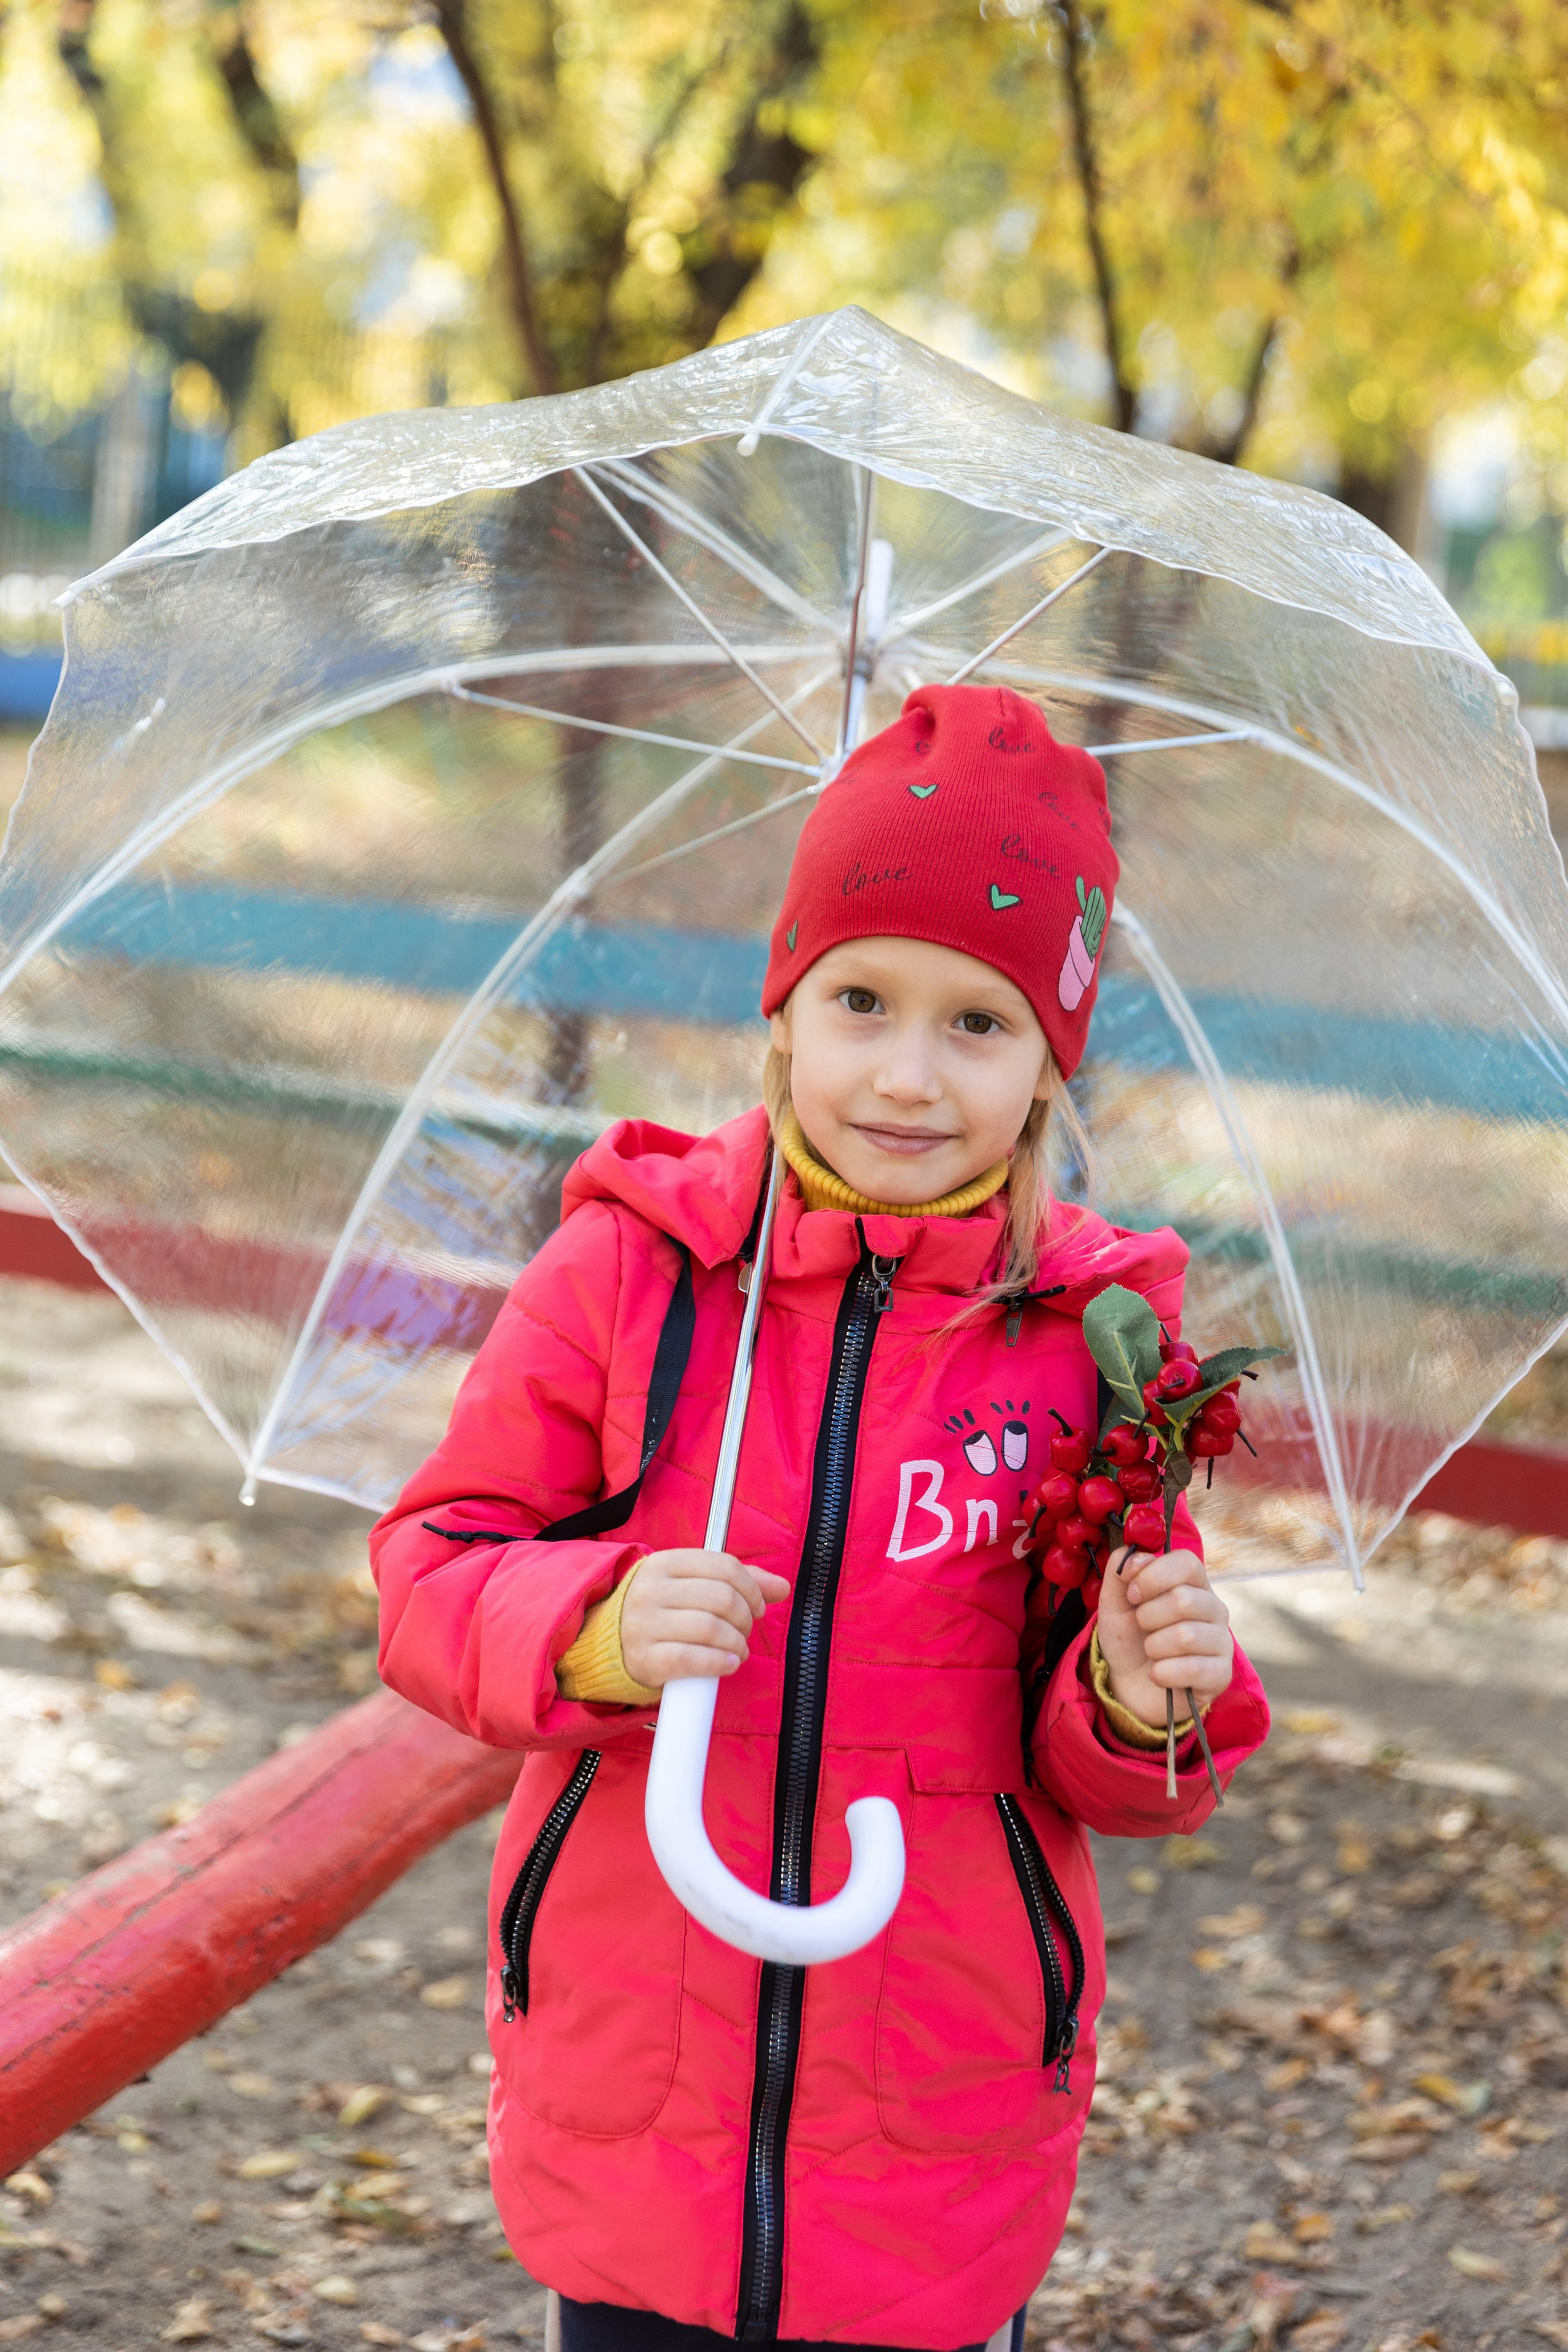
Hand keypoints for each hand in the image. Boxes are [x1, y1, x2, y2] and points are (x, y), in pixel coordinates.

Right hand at [620, 1549, 790, 1689]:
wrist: (611, 1642)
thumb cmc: (662, 1610)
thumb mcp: (692, 1585)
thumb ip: (738, 1582)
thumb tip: (783, 1587)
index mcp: (664, 1563)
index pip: (723, 1566)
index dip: (751, 1588)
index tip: (758, 1606)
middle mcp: (650, 1590)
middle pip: (721, 1598)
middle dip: (745, 1618)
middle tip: (745, 1631)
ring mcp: (643, 1625)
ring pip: (710, 1628)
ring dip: (736, 1643)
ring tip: (737, 1650)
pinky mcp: (643, 1659)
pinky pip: (690, 1659)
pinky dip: (718, 1663)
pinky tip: (727, 1664)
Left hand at [1095, 1548, 1232, 1727]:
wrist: (1128, 1686)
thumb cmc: (1128, 1638)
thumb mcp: (1114, 1601)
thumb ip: (1121, 1571)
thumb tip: (1139, 1557)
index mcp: (1193, 1584)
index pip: (1187, 1562)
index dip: (1153, 1576)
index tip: (1132, 1594)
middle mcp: (1214, 1609)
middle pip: (1184, 1599)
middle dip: (1147, 1616)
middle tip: (1142, 1628)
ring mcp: (1222, 1642)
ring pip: (1186, 1635)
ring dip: (1154, 1646)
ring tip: (1151, 1652)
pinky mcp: (1221, 1674)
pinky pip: (1194, 1669)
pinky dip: (1163, 1673)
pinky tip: (1157, 1674)